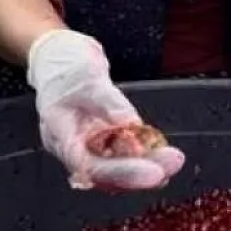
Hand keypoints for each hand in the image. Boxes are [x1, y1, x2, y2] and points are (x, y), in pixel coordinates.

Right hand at [27, 29, 185, 190]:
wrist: (58, 56)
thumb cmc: (64, 66)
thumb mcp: (87, 76)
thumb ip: (109, 102)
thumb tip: (130, 124)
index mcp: (58, 131)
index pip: (88, 163)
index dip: (121, 172)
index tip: (151, 172)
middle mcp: (71, 145)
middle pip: (104, 171)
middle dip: (138, 173)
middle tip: (168, 168)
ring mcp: (85, 143)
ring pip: (114, 167)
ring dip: (144, 167)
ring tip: (172, 162)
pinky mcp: (99, 139)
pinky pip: (120, 155)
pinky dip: (140, 156)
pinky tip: (160, 155)